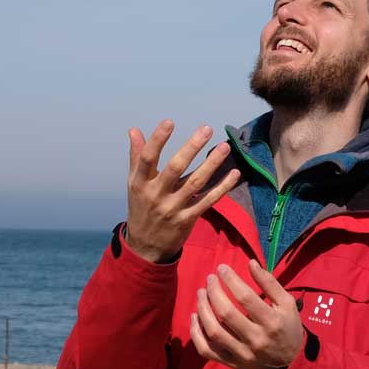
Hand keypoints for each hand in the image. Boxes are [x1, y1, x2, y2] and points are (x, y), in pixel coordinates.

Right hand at [124, 121, 240, 262]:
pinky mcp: (188, 219)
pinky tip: (234, 174)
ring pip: (196, 183)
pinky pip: (208, 201)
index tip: (169, 122)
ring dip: (212, 164)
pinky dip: (222, 188)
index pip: (148, 159)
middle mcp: (156, 195)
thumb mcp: (135, 184)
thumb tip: (134, 130)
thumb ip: (137, 157)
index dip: (157, 140)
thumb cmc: (141, 208)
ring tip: (224, 147)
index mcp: (141, 183)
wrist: (145, 247)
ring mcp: (173, 208)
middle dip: (191, 147)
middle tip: (206, 129)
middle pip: (175, 168)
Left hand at [190, 259, 303, 368]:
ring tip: (200, 293)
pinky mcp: (230, 363)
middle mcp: (256, 340)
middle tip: (210, 279)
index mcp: (272, 323)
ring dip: (202, 309)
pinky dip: (196, 333)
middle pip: (226, 313)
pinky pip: (206, 350)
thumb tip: (251, 263)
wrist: (287, 367)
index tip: (222, 268)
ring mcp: (241, 353)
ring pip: (213, 331)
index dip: (230, 280)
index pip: (245, 298)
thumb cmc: (287, 329)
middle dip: (214, 291)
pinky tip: (194, 316)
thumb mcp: (287, 305)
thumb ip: (270, 283)